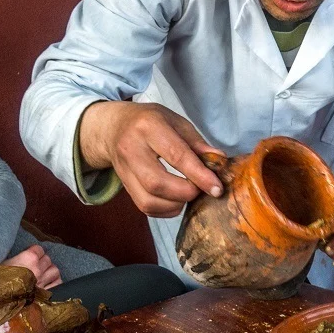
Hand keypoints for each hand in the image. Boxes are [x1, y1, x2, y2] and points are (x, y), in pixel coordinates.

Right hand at [2, 244, 61, 288]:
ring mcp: (43, 281)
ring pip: (55, 271)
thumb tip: (20, 258)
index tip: (30, 255)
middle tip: (35, 266)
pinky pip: (57, 284)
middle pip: (48, 259)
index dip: (35, 252)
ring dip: (50, 272)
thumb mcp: (3, 265)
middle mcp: (38, 268)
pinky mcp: (46, 294)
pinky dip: (54, 283)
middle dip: (42, 262)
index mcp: (28, 257)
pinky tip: (49, 284)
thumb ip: (16, 259)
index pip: (39, 249)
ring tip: (43, 275)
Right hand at [81, 101, 223, 217]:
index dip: (199, 175)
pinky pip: (145, 207)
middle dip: (186, 193)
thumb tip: (220, 162)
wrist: (114, 127)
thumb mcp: (176, 122)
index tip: (216, 189)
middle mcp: (131, 148)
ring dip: (176, 204)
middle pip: (157, 183)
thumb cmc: (150, 122)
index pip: (176, 156)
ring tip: (189, 194)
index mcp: (149, 127)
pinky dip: (166, 210)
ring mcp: (123, 169)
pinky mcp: (124, 185)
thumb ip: (197, 143)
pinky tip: (176, 200)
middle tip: (201, 189)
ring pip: (148, 200)